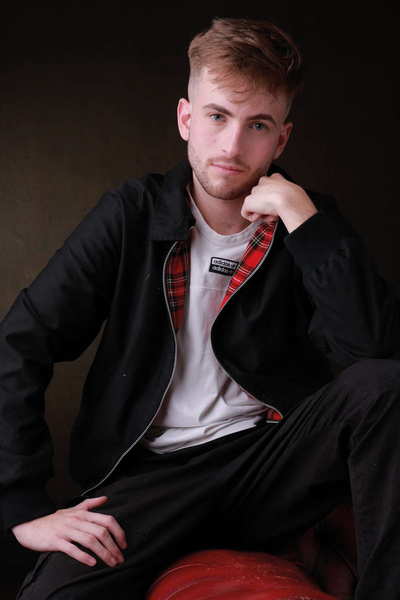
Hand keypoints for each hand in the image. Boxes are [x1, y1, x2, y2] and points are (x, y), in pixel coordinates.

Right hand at [12, 496, 126, 567]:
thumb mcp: (73, 509)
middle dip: (113, 546)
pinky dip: (84, 556)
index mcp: (83, 513)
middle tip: (120, 558)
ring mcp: (67, 530)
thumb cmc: (54, 520)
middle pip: (101, 532)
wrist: (31, 526)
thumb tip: (106, 498)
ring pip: (90, 541)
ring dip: (103, 553)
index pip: (107, 520)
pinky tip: (92, 563)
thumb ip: (90, 504)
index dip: (118, 532)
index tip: (124, 544)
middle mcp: (77, 520)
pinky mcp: (56, 541)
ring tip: (111, 563)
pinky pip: (72, 549)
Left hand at [241, 173, 316, 232]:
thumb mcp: (292, 195)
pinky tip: (258, 218)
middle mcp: (264, 182)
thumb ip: (284, 199)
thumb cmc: (293, 198)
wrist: (287, 198)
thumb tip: (275, 210)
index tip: (279, 207)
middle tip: (274, 213)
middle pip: (264, 198)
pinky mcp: (248, 201)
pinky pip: (245, 212)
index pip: (272, 189)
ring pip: (257, 206)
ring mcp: (255, 192)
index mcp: (275, 178)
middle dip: (268, 208)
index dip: (274, 201)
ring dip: (263, 214)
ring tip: (271, 216)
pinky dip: (251, 218)